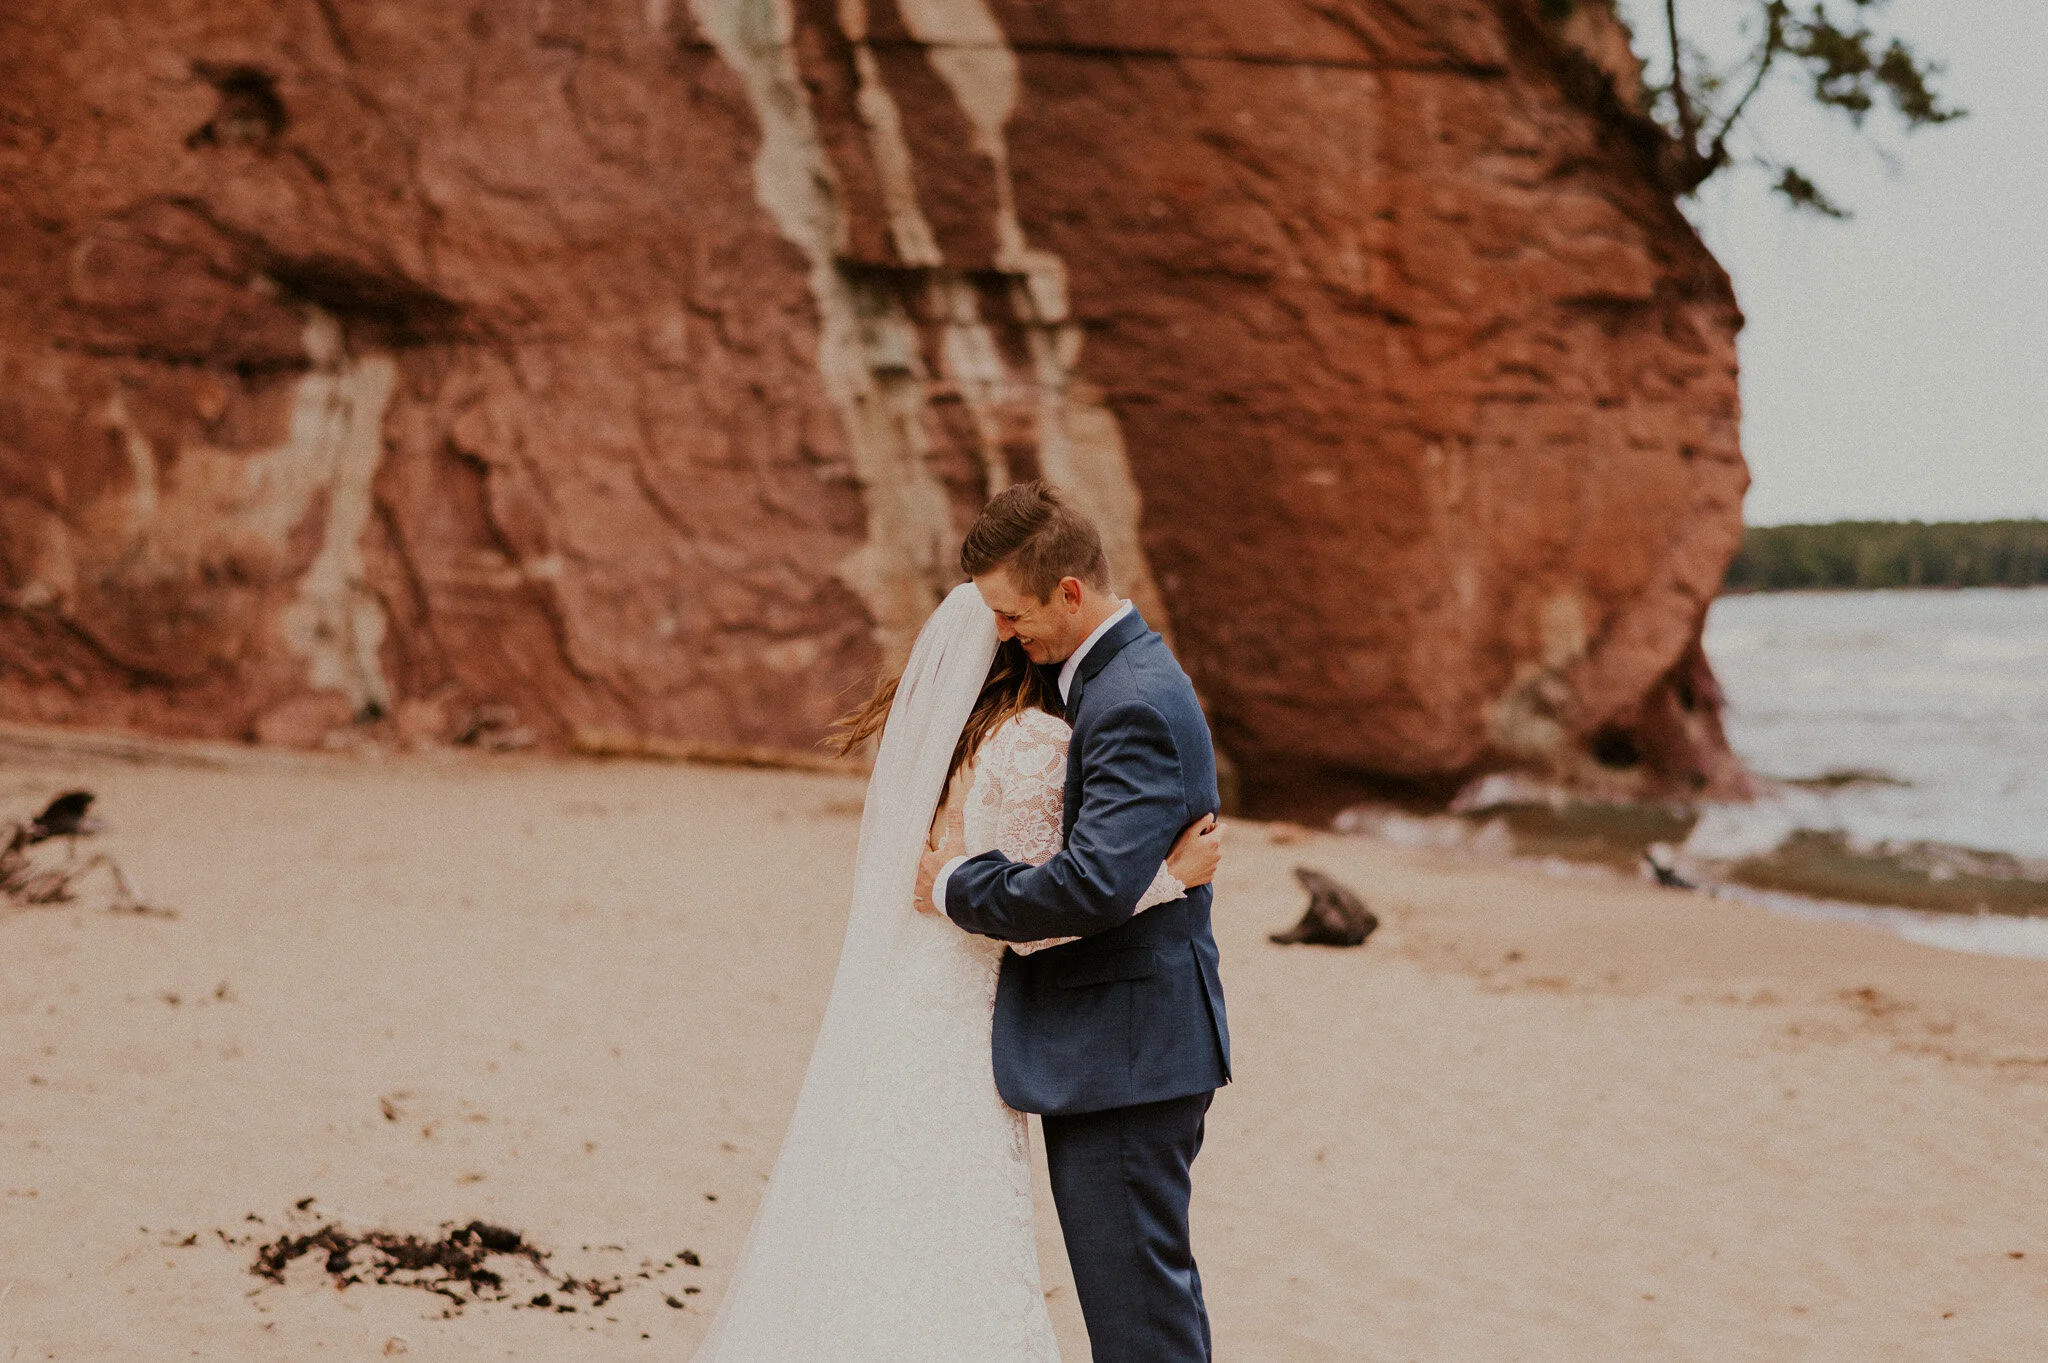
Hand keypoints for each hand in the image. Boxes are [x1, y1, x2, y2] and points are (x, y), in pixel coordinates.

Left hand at [914, 799, 965, 915]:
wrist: (960, 891)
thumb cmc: (956, 867)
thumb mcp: (956, 845)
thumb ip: (956, 826)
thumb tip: (956, 806)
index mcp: (926, 860)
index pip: (922, 848)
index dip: (925, 843)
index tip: (926, 840)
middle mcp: (920, 875)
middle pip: (916, 867)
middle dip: (920, 865)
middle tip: (924, 862)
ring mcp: (923, 891)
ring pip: (915, 885)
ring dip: (918, 883)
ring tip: (921, 881)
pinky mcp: (928, 904)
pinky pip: (920, 904)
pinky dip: (919, 903)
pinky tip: (918, 903)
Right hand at [1165, 813, 1222, 888]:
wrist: (1173, 876)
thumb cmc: (1179, 852)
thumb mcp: (1189, 833)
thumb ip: (1202, 822)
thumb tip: (1211, 815)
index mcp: (1214, 842)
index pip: (1223, 827)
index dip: (1213, 826)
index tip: (1202, 830)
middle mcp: (1218, 854)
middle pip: (1216, 842)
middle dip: (1208, 840)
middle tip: (1193, 843)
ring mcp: (1214, 866)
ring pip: (1213, 855)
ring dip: (1206, 853)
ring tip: (1191, 855)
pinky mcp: (1210, 876)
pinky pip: (1209, 866)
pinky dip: (1203, 864)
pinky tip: (1192, 865)